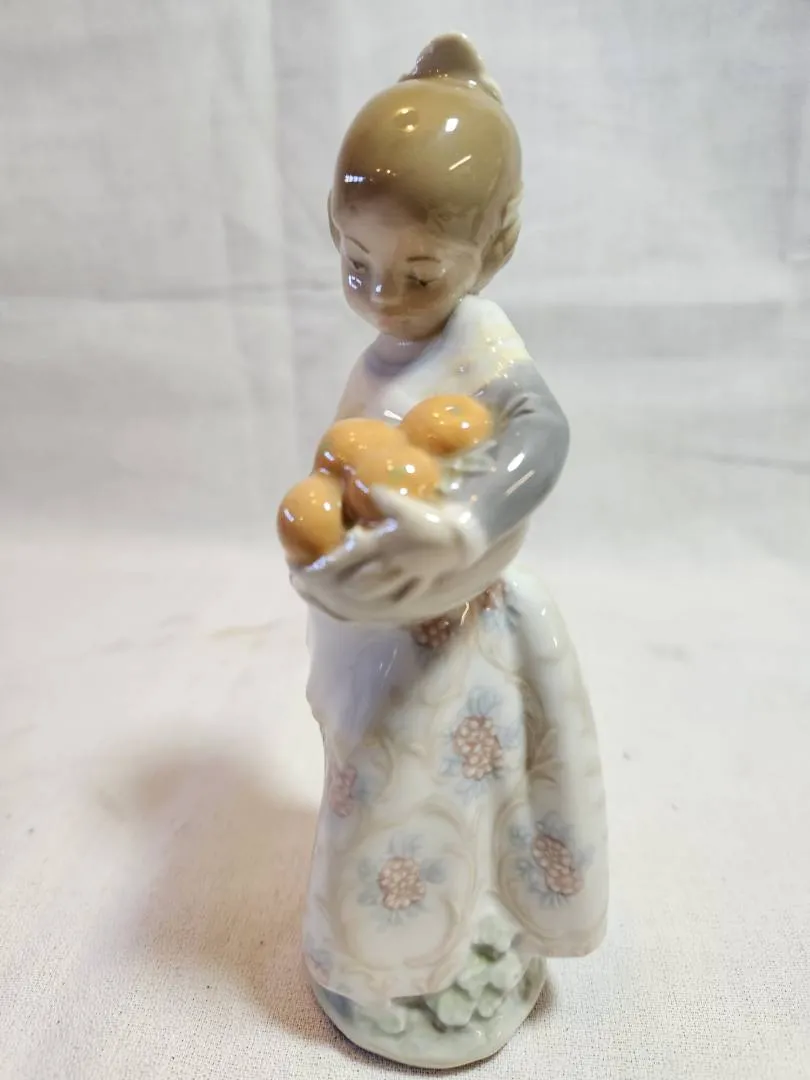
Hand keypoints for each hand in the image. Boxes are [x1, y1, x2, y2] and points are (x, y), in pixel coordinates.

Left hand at [290, 487, 485, 623]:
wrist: (465, 540)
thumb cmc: (435, 520)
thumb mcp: (410, 505)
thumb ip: (389, 500)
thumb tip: (370, 488)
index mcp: (381, 548)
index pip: (341, 562)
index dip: (317, 568)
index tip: (296, 569)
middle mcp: (386, 569)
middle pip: (347, 586)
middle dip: (322, 588)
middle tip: (301, 583)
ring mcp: (400, 582)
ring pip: (365, 598)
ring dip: (340, 601)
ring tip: (319, 598)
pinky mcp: (413, 588)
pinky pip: (388, 604)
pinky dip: (368, 609)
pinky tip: (355, 610)